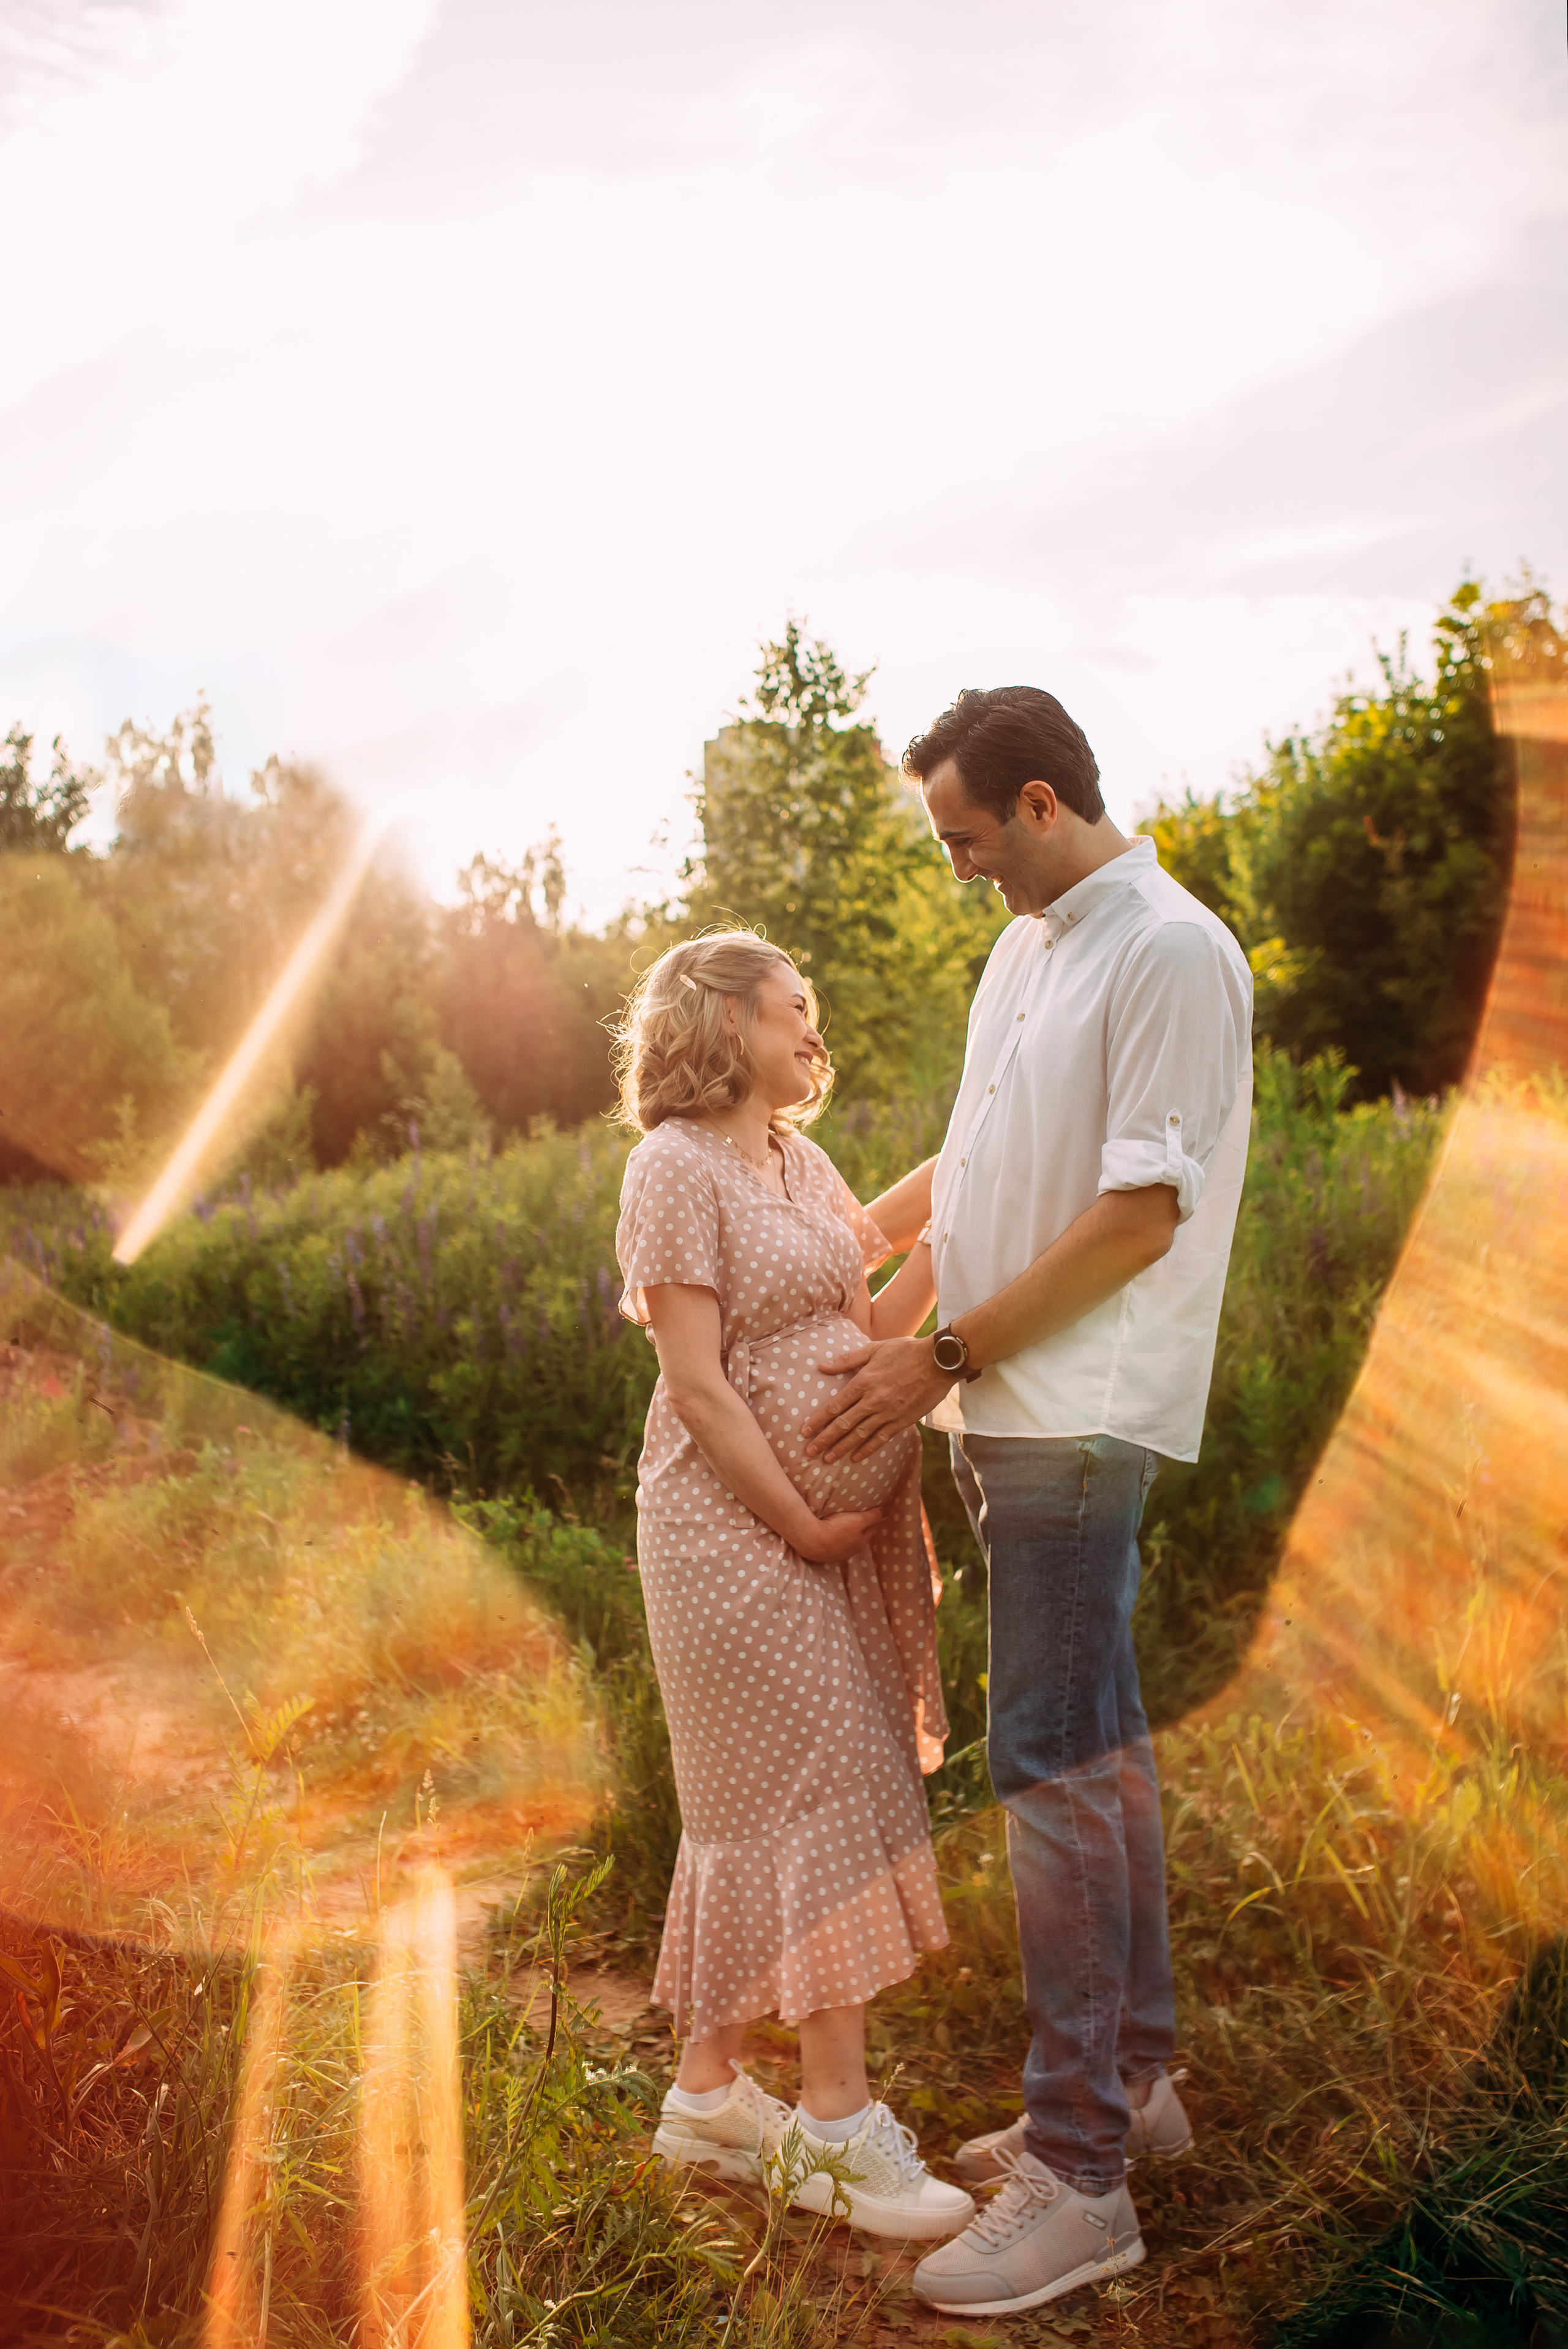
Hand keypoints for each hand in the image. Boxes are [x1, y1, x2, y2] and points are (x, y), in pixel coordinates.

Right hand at [795, 1506, 883, 1565]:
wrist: (811, 1541)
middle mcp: (850, 1552)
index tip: (873, 1515)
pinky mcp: (823, 1555)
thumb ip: (873, 1516)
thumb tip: (888, 1512)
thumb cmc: (837, 1529)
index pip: (871, 1531)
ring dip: (846, 1538)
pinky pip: (832, 1547)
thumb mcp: (858, 1520)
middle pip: (859, 1539)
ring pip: (845, 1544)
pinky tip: (828, 1537)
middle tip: (859, 1521)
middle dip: (861, 1532)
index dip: (873, 1522)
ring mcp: (836, 1555)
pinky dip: (833, 1542)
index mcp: (860, 1543)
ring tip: (842, 1528)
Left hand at [802, 1335, 953, 1462]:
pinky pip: (881, 1439)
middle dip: (824, 1440)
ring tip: (827, 1459)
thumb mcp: (874, 1348)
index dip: (818, 1421)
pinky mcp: (903, 1421)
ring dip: (842, 1448)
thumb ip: (847, 1360)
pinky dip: (867, 1449)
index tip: (804, 1432)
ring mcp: (888, 1413)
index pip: (834, 1406)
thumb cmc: (906, 1351)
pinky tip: (855, 1458)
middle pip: (843, 1424)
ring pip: (860, 1435)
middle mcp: (873, 1400)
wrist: (939, 1361)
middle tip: (810, 1452)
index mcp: (863, 1381)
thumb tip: (822, 1366)